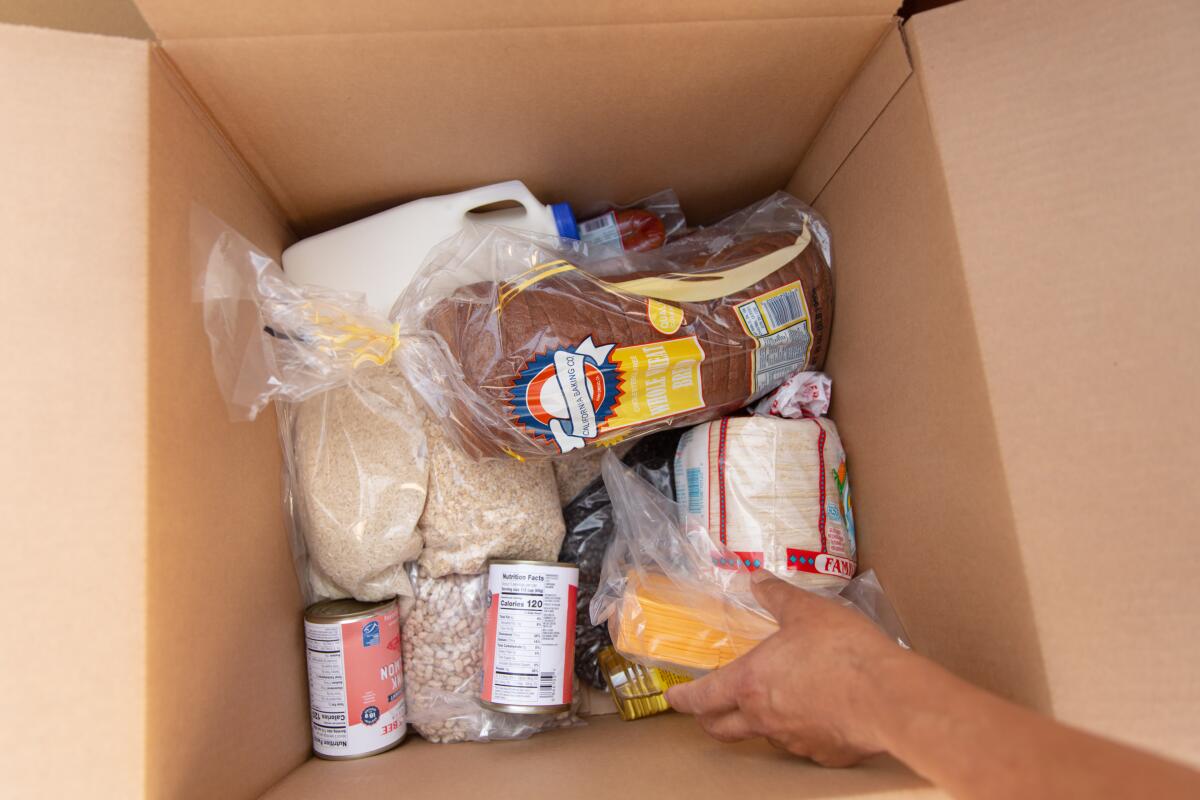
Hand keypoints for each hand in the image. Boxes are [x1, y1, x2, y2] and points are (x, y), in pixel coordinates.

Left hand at [665, 572, 909, 766]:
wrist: (887, 697)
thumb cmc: (842, 650)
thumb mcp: (806, 611)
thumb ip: (777, 595)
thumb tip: (757, 578)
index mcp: (750, 682)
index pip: (702, 697)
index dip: (683, 698)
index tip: (673, 698)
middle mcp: (764, 717)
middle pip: (721, 729)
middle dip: (708, 721)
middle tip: (706, 711)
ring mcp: (793, 740)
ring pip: (764, 735)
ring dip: (759, 722)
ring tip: (771, 704)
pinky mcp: (823, 754)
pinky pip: (804, 744)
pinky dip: (802, 730)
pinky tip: (818, 714)